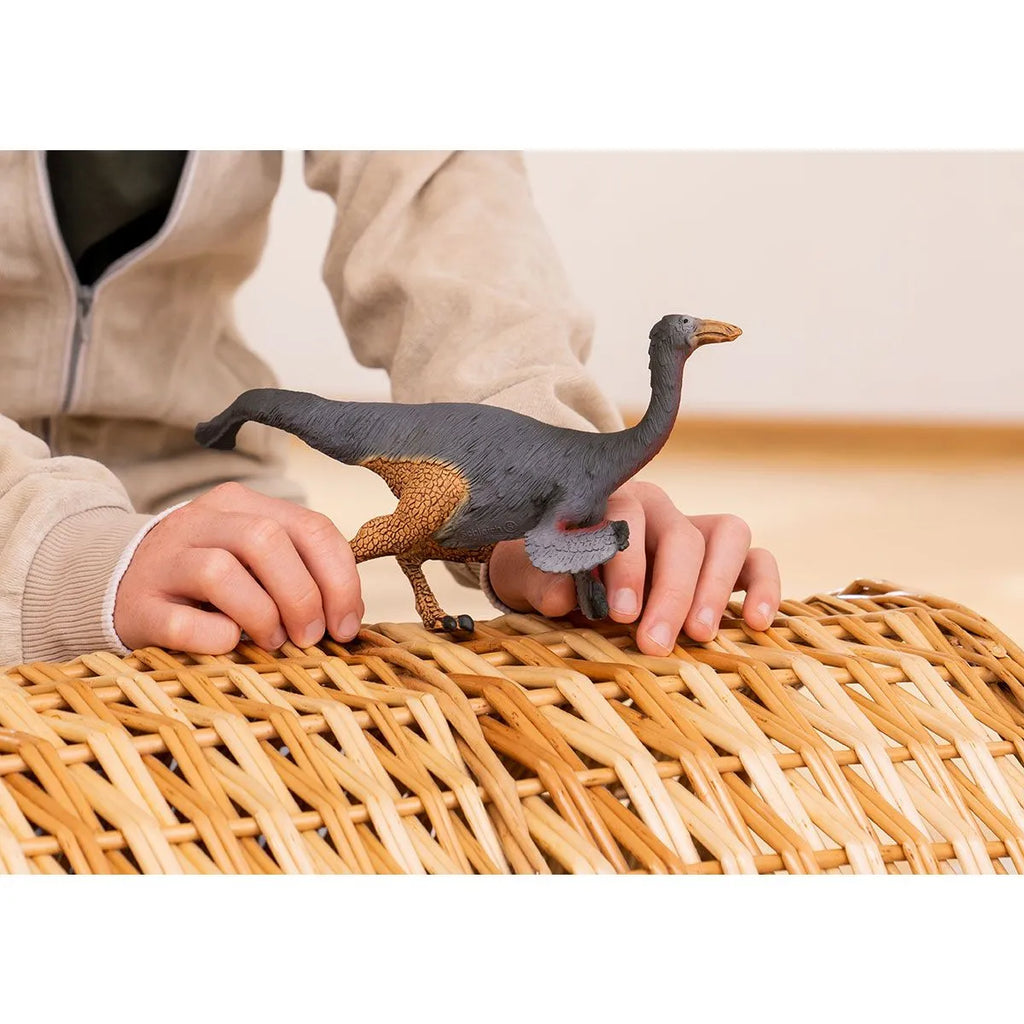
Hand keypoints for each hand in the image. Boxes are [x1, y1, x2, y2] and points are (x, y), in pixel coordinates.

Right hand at [114, 481, 361, 652]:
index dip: (340, 580)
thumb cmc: (207, 580)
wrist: (119, 585)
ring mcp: (165, 560)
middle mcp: (201, 521)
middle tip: (310, 636)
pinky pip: (184, 623)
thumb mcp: (254, 558)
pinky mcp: (139, 605)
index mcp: (241, 504)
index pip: (310, 527)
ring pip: (221, 572)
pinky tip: (228, 645)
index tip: (347, 624)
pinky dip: (217, 639)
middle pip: (266, 541)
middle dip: (303, 596)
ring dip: (261, 615)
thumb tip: (348, 615)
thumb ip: (300, 569)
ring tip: (272, 641)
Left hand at [487, 480, 780, 655]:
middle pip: (681, 536)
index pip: (628, 518)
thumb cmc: (556, 576)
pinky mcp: (729, 560)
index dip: (627, 564)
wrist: (570, 578)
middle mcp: (661, 510)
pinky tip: (755, 623)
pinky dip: (764, 587)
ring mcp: (699, 530)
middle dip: (671, 592)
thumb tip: (564, 595)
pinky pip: (758, 561)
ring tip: (700, 634)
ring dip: (716, 587)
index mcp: (614, 503)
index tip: (621, 613)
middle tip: (656, 642)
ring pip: (729, 536)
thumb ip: (547, 583)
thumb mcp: (539, 578)